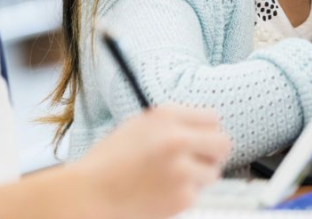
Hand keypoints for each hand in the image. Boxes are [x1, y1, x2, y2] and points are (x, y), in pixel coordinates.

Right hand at [72, 105, 231, 218]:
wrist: (88, 195)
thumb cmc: (109, 162)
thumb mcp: (138, 127)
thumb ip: (172, 124)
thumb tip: (205, 129)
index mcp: (166, 116)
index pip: (212, 118)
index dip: (207, 131)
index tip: (201, 141)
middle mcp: (177, 138)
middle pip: (223, 143)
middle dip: (214, 154)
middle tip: (200, 161)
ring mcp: (182, 169)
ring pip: (212, 173)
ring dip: (197, 178)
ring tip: (168, 180)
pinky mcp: (182, 197)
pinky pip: (195, 194)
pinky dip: (182, 196)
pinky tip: (158, 194)